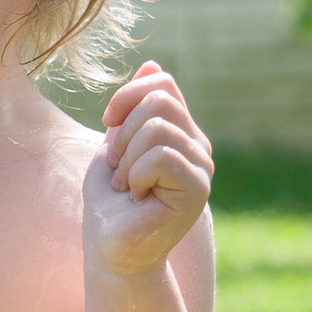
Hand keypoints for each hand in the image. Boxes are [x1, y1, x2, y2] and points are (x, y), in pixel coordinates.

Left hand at [84, 61, 212, 276]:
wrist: (110, 247)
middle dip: (123, 135)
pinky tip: (139, 197)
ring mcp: (202, 168)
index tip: (109, 125)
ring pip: (157, 128)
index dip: (126, 97)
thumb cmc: (109, 202)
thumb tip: (153, 63)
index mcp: (181, 132)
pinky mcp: (199, 190)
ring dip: (127, 160)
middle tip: (120, 170)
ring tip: (129, 187)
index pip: (161, 83)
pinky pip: (160, 156)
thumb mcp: (115, 144)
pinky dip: (136, 174)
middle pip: (158, 101)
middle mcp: (198, 146)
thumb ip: (134, 110)